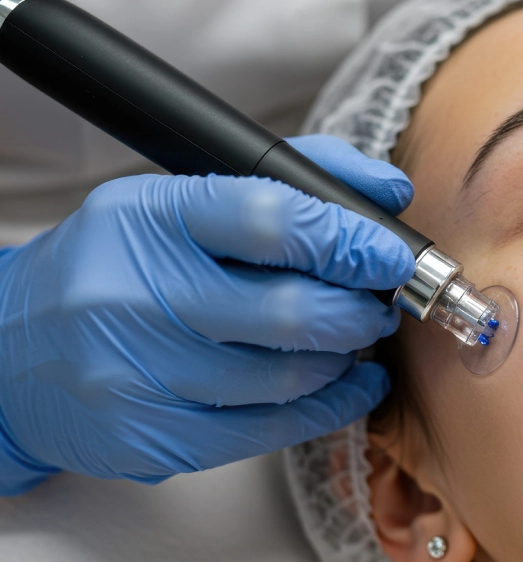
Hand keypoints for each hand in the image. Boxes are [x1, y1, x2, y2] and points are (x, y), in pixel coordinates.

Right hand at [0, 134, 412, 493]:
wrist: (10, 353)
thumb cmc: (116, 267)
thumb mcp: (178, 200)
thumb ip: (289, 180)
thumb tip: (388, 192)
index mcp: (149, 219)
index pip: (273, 219)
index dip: (350, 238)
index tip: (390, 252)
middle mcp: (137, 296)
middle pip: (292, 311)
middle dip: (359, 310)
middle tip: (378, 303)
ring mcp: (142, 375)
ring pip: (289, 376)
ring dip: (344, 357)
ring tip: (352, 338)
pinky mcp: (154, 438)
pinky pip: (272, 429)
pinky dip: (332, 406)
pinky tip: (351, 385)